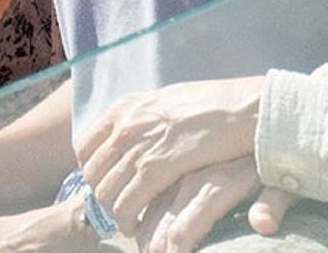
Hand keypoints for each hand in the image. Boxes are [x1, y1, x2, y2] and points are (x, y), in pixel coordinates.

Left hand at [73, 77, 263, 233]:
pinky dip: (126, 218)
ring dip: (113, 211)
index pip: (86, 146)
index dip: (91, 171)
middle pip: (93, 172)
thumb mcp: (167, 102)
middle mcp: (126, 124)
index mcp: (126, 107)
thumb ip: (144, 118)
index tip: (104, 184)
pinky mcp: (157, 166)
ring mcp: (139, 144)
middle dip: (101, 195)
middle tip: (115, 209)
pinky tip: (136, 225)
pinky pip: (127, 202)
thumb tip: (132, 132)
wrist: (242, 107)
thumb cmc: (214, 106)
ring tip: (126, 221)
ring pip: (106, 191)